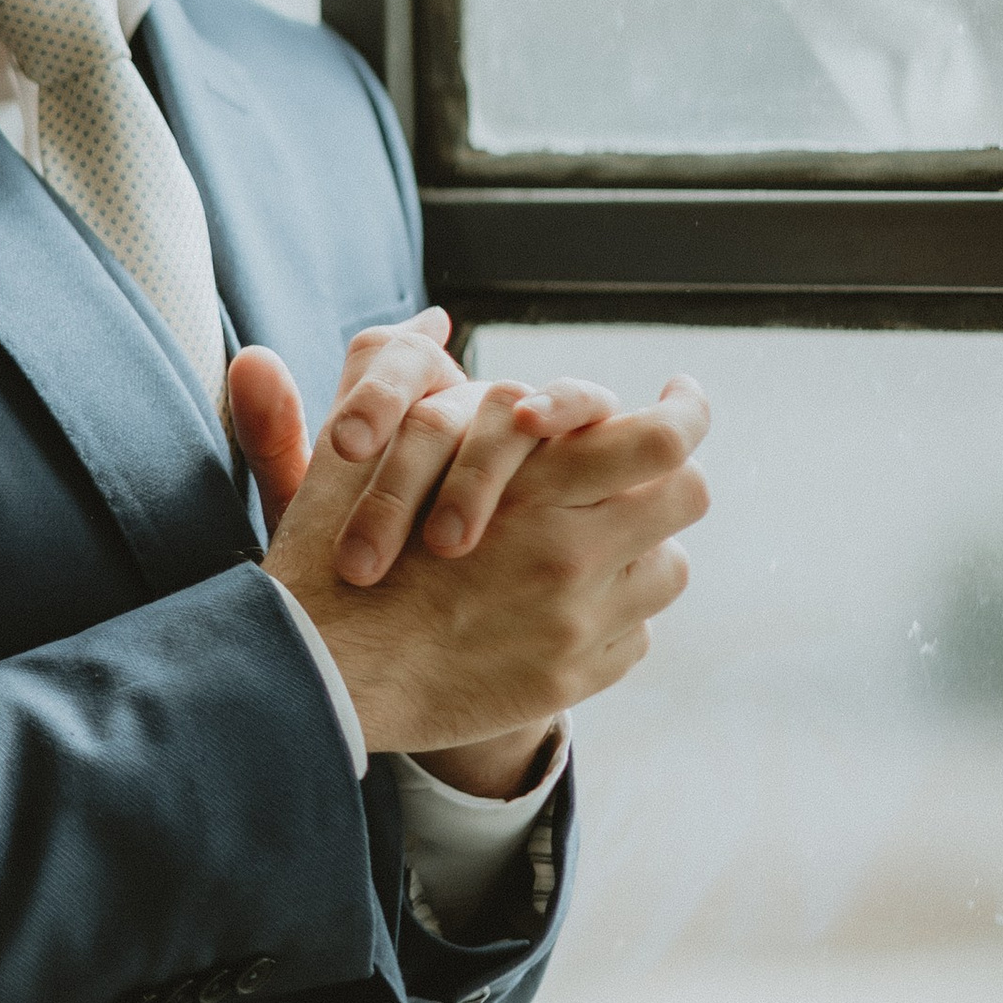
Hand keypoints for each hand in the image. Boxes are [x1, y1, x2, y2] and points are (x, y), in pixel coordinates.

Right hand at [242, 356, 710, 759]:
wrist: (316, 680)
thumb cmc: (327, 559)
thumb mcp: (351, 453)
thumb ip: (391, 375)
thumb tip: (429, 321)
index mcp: (529, 486)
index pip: (662, 440)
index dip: (686, 412)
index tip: (677, 396)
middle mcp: (568, 554)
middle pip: (684, 498)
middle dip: (665, 478)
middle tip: (635, 474)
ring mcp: (573, 625)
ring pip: (666, 570)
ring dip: (639, 548)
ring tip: (590, 542)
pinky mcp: (565, 680)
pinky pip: (633, 637)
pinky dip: (609, 614)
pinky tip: (558, 605)